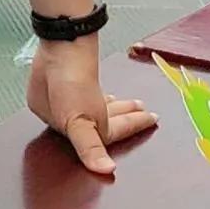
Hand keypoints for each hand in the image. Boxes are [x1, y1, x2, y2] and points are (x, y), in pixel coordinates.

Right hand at [29, 39, 155, 176]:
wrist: (65, 38)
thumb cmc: (67, 79)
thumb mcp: (79, 121)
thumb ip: (91, 148)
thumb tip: (105, 170)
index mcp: (59, 123)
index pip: (98, 136)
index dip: (128, 128)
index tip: (150, 120)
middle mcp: (59, 110)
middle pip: (98, 121)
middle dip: (124, 119)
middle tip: (147, 113)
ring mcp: (62, 91)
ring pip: (97, 107)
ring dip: (117, 107)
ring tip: (135, 104)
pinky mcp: (67, 73)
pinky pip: (92, 93)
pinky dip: (103, 97)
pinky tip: (107, 95)